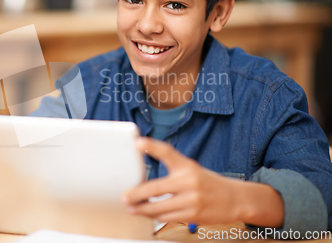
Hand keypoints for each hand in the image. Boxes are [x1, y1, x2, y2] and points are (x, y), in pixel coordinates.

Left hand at [121, 138, 264, 224]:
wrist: (235, 199)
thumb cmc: (207, 183)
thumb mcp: (191, 169)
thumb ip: (172, 169)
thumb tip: (144, 176)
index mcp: (187, 166)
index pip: (167, 152)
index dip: (152, 146)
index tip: (138, 143)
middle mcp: (189, 181)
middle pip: (156, 188)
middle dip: (137, 195)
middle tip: (125, 197)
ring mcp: (192, 199)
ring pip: (159, 207)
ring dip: (143, 210)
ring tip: (132, 209)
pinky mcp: (193, 214)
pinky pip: (168, 217)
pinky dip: (156, 217)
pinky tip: (148, 215)